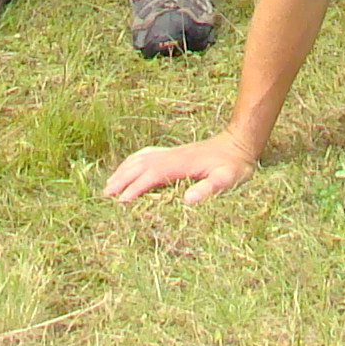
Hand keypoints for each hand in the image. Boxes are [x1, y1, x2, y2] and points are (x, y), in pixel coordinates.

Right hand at [102, 133, 258, 204]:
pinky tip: (129, 166)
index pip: (151, 176)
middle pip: (139, 165)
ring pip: (141, 158)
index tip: (121, 202)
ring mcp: (172, 152)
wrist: (239, 143)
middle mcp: (172, 156)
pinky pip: (147, 154)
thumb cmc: (234, 166)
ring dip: (123, 170)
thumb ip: (208, 189)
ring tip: (109, 184)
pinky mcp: (174, 152)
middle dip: (122, 179)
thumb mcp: (227, 180)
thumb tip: (187, 200)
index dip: (136, 188)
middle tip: (105, 195)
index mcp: (180, 164)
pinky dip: (133, 160)